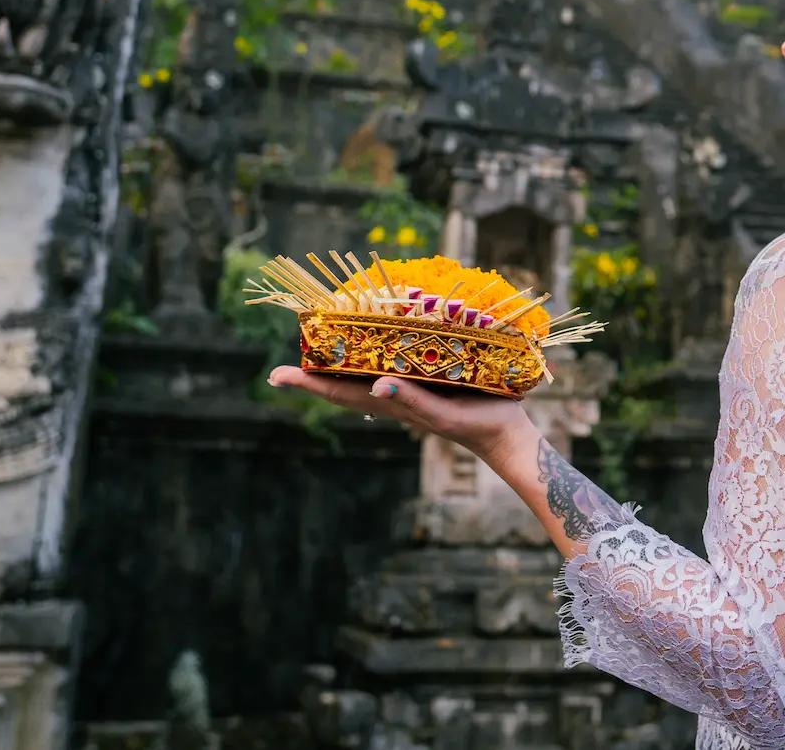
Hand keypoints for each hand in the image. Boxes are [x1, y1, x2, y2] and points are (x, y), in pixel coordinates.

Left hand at [267, 367, 537, 462]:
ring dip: (340, 364)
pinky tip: (374, 349)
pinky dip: (374, 357)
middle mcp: (394, 397)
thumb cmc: (478, 423)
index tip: (276, 375)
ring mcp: (410, 391)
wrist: (507, 435)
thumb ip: (413, 402)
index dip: (309, 383)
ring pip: (364, 376)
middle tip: (288, 358)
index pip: (340, 392)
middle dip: (316, 372)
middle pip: (344, 383)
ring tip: (320, 348)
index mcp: (392, 403)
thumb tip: (377, 386)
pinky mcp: (428, 383)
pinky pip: (391, 368)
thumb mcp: (445, 414)